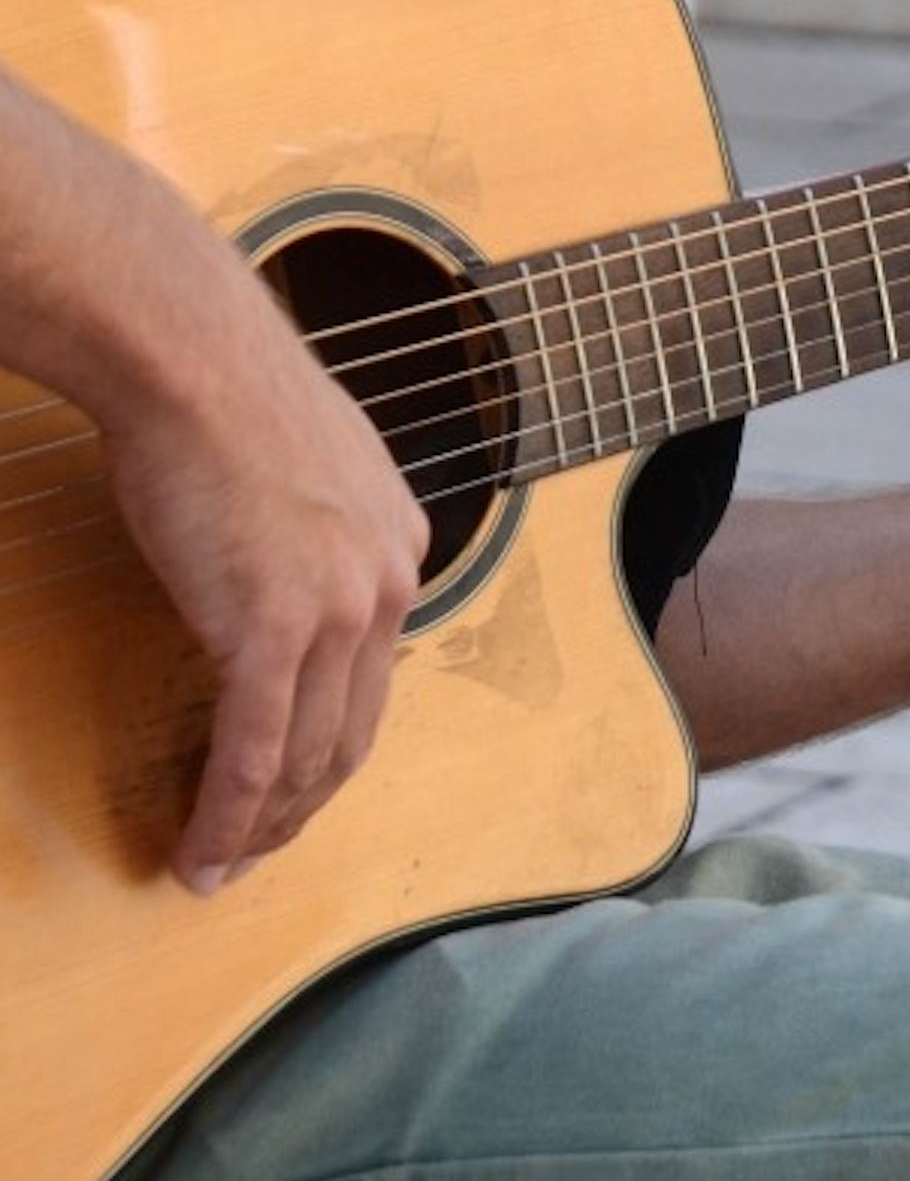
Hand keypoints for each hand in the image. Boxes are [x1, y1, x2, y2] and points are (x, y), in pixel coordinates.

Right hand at [103, 290, 426, 897]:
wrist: (191, 358)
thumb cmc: (223, 395)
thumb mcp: (303, 467)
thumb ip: (312, 530)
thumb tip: (278, 569)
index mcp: (401, 548)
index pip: (373, 677)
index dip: (329, 745)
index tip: (290, 788)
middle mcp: (388, 584)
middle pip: (354, 730)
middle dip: (304, 807)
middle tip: (254, 854)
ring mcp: (338, 610)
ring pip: (310, 755)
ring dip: (262, 828)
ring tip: (217, 868)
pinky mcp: (272, 627)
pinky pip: (257, 749)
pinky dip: (228, 813)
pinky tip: (200, 851)